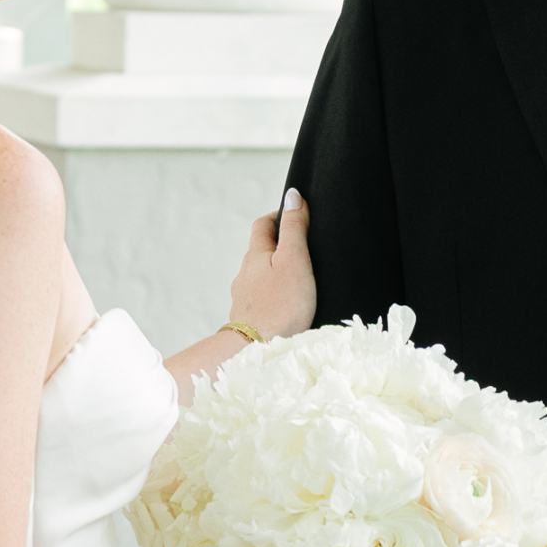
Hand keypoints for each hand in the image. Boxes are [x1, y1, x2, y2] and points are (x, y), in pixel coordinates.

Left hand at [228, 189, 315, 343]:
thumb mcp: (294, 259)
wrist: (256, 350)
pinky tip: (285, 305)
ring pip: (259, 276)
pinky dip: (272, 295)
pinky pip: (261, 299)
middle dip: (279, 245)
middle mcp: (245, 274)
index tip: (296, 214)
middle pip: (260, 250)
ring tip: (297, 278)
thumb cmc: (280, 306)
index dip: (279, 215)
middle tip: (302, 246)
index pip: (263, 224)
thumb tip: (292, 195)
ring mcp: (245, 298)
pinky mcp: (250, 319)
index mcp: (256, 255)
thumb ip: (294, 227)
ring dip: (275, 272)